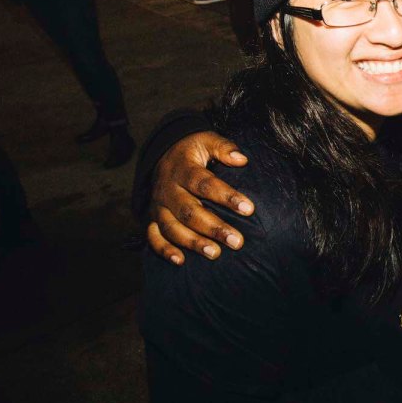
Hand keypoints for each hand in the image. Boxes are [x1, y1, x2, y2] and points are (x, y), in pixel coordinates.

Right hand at [147, 132, 252, 264]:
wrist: (164, 153)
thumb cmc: (193, 151)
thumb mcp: (207, 141)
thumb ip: (223, 148)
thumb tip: (242, 159)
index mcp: (183, 169)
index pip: (204, 184)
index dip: (226, 196)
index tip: (248, 209)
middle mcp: (168, 190)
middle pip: (189, 211)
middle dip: (214, 228)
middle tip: (237, 241)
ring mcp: (158, 206)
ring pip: (172, 227)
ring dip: (193, 242)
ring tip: (215, 254)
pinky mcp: (153, 218)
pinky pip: (153, 237)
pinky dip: (164, 250)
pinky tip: (180, 261)